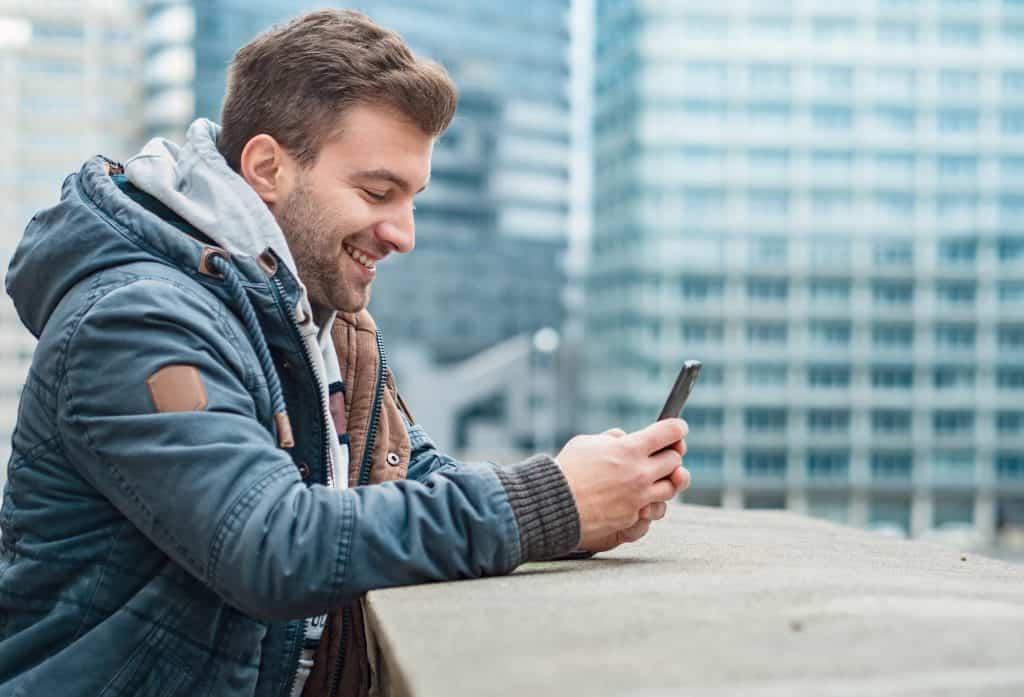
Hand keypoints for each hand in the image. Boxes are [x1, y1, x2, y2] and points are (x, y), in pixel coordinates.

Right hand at [556, 419, 688, 551]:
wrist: (554, 504)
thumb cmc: (567, 470)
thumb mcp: (588, 442)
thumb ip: (612, 438)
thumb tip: (624, 438)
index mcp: (630, 449)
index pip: (669, 433)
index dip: (677, 428)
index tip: (679, 429)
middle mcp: (640, 473)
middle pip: (675, 461)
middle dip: (669, 455)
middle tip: (660, 454)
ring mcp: (639, 497)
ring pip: (671, 488)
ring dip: (664, 480)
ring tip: (651, 478)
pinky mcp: (633, 516)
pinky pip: (652, 508)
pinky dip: (647, 501)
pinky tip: (635, 497)